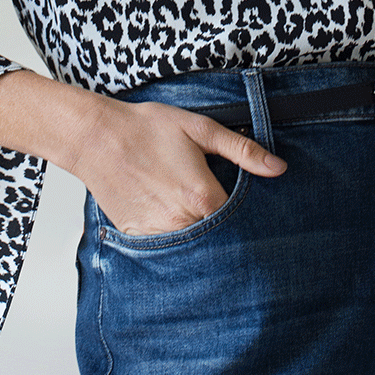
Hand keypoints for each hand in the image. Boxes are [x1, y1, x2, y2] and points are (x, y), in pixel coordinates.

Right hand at [67, 96, 286, 235]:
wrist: (96, 137)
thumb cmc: (145, 128)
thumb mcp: (200, 129)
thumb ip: (242, 150)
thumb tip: (278, 168)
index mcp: (202, 196)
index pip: (240, 220)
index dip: (246, 213)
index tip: (243, 205)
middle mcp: (182, 221)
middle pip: (217, 236)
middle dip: (222, 226)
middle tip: (213, 206)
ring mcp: (158, 232)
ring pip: (191, 244)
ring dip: (197, 232)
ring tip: (186, 205)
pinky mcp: (137, 236)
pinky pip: (164, 246)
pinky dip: (171, 235)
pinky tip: (167, 213)